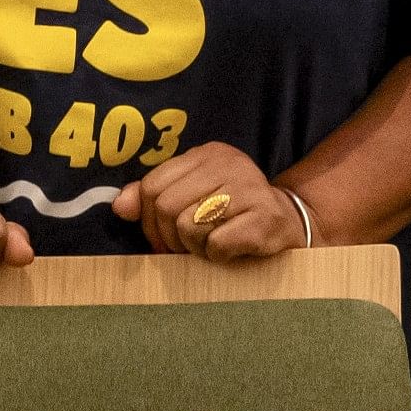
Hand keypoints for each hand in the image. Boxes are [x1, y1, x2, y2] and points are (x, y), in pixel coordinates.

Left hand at [114, 142, 308, 260]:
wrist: (291, 223)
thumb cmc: (233, 214)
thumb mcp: (193, 196)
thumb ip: (155, 197)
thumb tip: (119, 206)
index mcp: (208, 154)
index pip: (153, 185)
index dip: (148, 219)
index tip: (160, 238)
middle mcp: (229, 164)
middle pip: (166, 206)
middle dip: (169, 237)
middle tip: (185, 248)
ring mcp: (249, 189)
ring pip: (188, 226)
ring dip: (194, 248)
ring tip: (211, 245)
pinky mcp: (264, 218)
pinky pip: (215, 244)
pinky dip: (217, 256)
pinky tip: (231, 250)